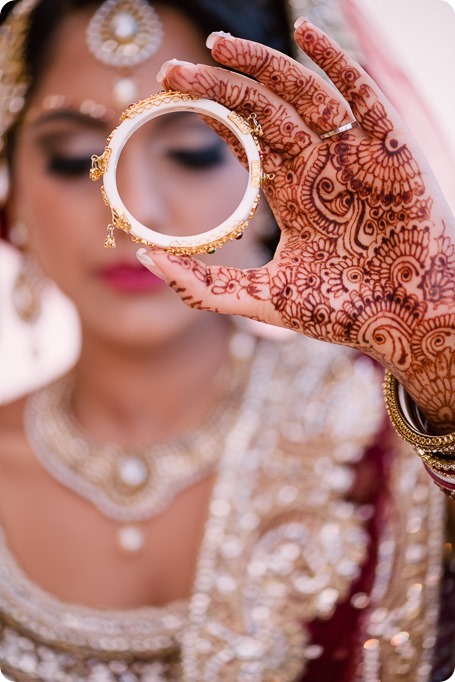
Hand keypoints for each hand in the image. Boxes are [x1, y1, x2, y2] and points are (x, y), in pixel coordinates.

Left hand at [145, 19, 454, 428]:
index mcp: (294, 194)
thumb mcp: (266, 300)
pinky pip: (364, 96)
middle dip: (219, 88)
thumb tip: (146, 259)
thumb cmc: (343, 313)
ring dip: (262, 66)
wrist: (406, 324)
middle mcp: (320, 167)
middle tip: (172, 73)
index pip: (248, 142)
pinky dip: (339, 63)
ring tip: (216, 44)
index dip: (213, 118)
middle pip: (264, 111)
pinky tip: (306, 34)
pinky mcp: (390, 150)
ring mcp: (354, 155)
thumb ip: (206, 286)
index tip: (170, 98)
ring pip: (304, 94)